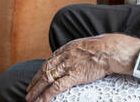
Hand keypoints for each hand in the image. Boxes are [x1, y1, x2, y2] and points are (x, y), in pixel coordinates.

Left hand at [25, 34, 139, 101]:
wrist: (110, 49)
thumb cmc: (105, 46)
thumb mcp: (90, 43)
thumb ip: (83, 49)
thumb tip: (85, 52)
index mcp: (69, 47)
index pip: (51, 59)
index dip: (43, 69)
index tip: (39, 75)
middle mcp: (65, 56)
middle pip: (45, 69)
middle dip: (35, 80)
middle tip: (29, 89)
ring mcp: (68, 66)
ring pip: (46, 78)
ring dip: (36, 89)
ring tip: (30, 98)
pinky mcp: (73, 76)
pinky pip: (56, 87)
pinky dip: (46, 95)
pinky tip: (41, 101)